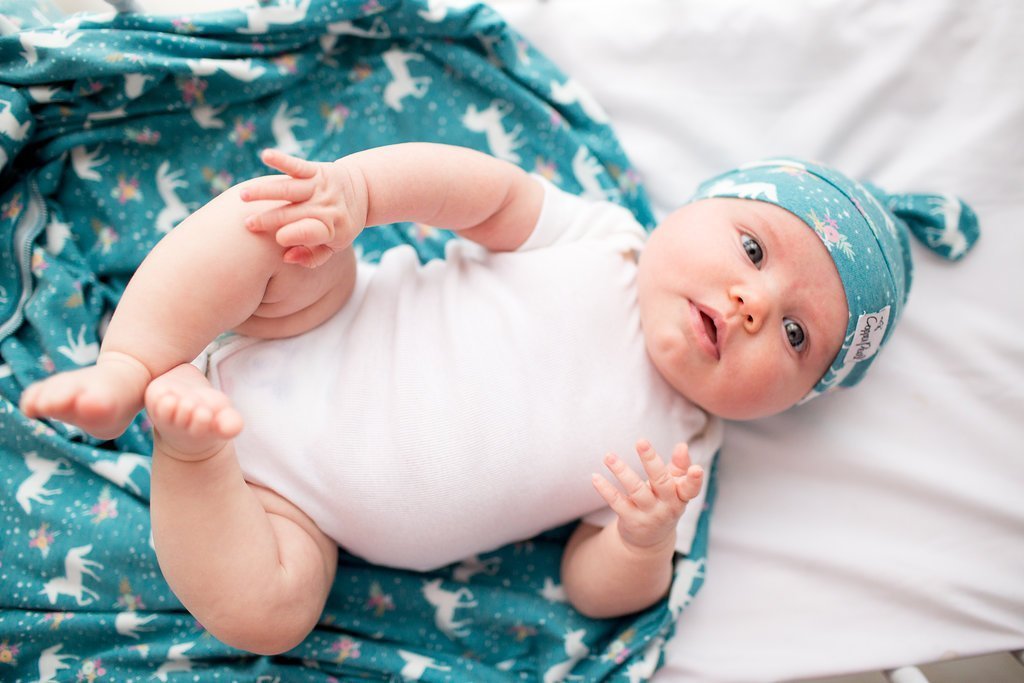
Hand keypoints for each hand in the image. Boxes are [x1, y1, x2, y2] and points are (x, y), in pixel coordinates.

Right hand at [239, 149, 367, 267]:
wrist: (363, 191)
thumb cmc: (341, 224)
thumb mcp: (335, 246)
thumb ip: (312, 257)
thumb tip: (286, 257)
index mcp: (331, 229)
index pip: (309, 233)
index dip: (294, 236)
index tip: (278, 239)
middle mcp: (324, 206)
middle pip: (292, 213)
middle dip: (269, 218)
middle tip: (246, 225)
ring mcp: (319, 187)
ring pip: (289, 189)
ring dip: (265, 192)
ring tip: (243, 196)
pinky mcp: (316, 170)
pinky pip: (297, 165)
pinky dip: (282, 160)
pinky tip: (266, 155)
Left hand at [592, 440, 703, 551]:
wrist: (650, 541)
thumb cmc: (665, 503)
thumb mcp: (675, 488)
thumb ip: (679, 467)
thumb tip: (682, 445)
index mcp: (681, 496)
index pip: (691, 488)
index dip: (694, 480)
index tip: (696, 469)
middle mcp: (667, 506)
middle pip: (660, 482)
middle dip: (651, 461)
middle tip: (641, 441)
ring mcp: (648, 514)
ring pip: (636, 490)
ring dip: (621, 471)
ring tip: (608, 456)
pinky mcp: (630, 520)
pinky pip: (616, 502)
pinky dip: (605, 489)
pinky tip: (595, 477)